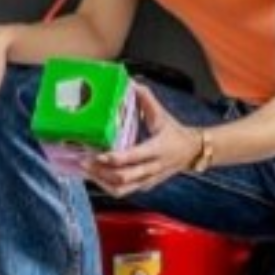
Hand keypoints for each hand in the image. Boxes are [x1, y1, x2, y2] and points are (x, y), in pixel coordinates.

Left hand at [87, 83, 204, 197]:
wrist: (191, 152)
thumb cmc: (174, 132)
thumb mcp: (162, 115)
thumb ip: (147, 100)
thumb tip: (132, 83)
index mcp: (157, 149)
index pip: (134, 157)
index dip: (115, 158)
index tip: (98, 154)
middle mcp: (153, 168)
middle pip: (124, 177)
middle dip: (101, 171)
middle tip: (83, 161)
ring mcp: (148, 180)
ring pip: (121, 189)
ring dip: (101, 182)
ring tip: (85, 170)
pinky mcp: (144, 186)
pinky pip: (123, 191)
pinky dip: (106, 186)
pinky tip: (94, 176)